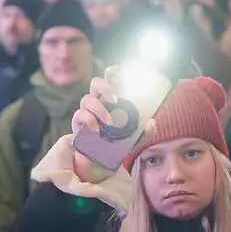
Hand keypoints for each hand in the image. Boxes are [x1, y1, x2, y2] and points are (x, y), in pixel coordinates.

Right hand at [70, 68, 156, 183]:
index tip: (120, 72)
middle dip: (104, 87)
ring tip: (110, 122)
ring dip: (99, 109)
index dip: (113, 71)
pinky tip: (97, 129)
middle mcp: (98, 101)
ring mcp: (86, 110)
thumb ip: (145, 131)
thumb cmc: (118, 143)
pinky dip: (89, 120)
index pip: (110, 78)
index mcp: (111, 98)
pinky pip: (79, 115)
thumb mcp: (135, 138)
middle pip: (96, 83)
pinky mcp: (78, 123)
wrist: (101, 160)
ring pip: (87, 99)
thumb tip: (152, 122)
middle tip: (115, 100)